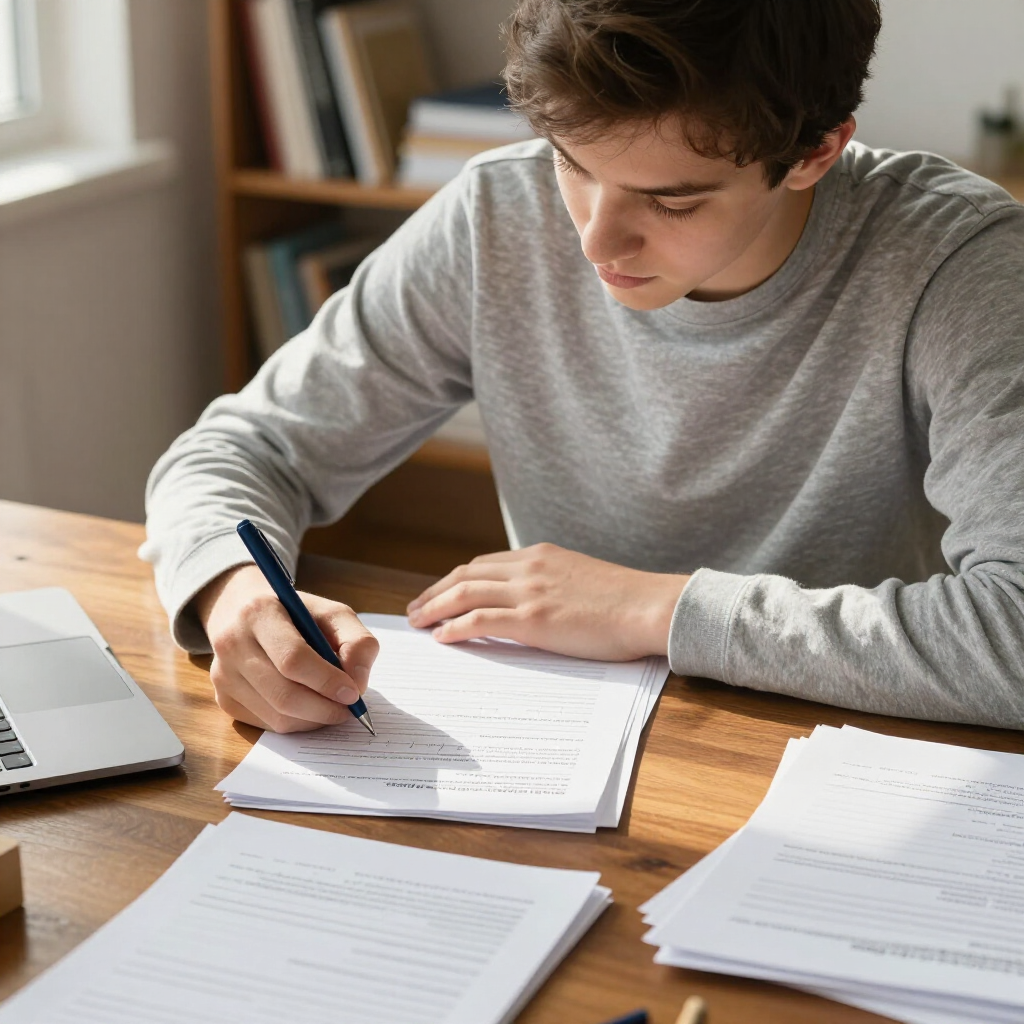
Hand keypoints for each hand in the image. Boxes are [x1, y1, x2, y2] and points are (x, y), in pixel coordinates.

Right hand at [195, 564, 378, 732]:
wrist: (243, 610)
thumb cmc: (295, 613)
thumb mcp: (332, 613)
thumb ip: (356, 642)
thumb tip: (358, 683)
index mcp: (259, 613)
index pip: (293, 659)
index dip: (327, 681)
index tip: (353, 693)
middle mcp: (233, 644)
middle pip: (284, 695)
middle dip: (325, 709)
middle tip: (350, 709)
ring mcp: (223, 675)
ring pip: (277, 717)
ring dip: (314, 719)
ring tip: (332, 706)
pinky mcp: (224, 698)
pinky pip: (267, 725)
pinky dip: (297, 722)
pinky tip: (308, 706)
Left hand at [406, 543, 688, 660]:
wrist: (651, 606)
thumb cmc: (626, 601)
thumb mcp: (581, 578)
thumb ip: (552, 583)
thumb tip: (534, 604)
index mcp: (540, 555)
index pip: (483, 564)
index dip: (455, 580)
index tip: (438, 593)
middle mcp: (529, 566)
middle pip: (465, 575)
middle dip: (434, 592)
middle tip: (415, 610)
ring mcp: (530, 591)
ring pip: (464, 593)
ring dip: (434, 609)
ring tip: (418, 624)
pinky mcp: (533, 618)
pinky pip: (480, 619)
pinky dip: (455, 626)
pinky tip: (443, 637)